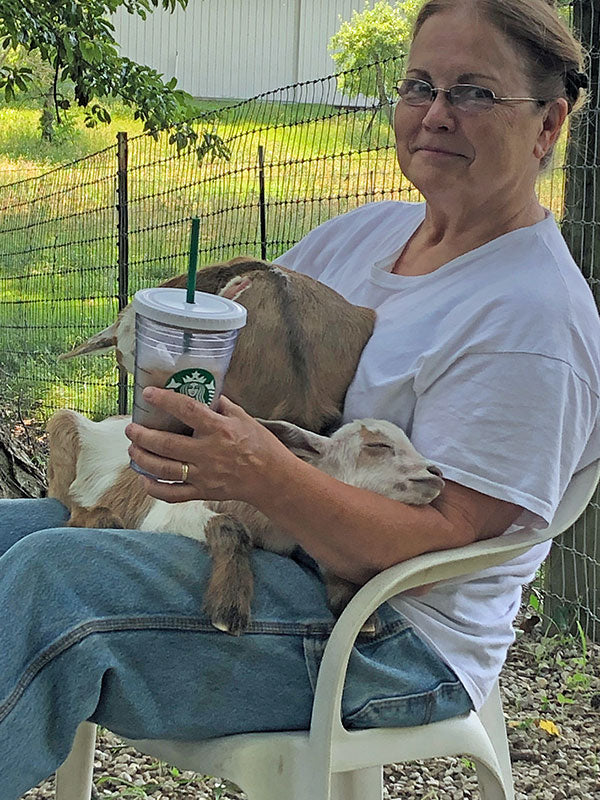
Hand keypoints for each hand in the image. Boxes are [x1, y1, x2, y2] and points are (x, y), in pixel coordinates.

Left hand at [125, 387, 289, 503]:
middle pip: (166, 444)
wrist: (272, 478)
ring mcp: (204, 475)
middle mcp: (209, 452)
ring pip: (164, 469)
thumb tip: (202, 391)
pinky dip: (155, 489)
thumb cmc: (260, 445)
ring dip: (142, 459)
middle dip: (143, 435)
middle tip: (131, 428)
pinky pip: (173, 494)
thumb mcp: (244, 418)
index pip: (187, 410)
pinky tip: (144, 480)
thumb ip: (221, 405)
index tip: (148, 394)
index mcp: (219, 429)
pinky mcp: (203, 492)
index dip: (165, 400)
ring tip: (133, 449)